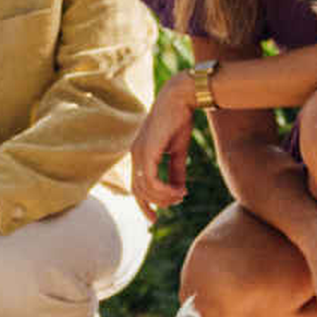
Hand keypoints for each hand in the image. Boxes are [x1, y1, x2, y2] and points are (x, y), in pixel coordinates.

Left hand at [132, 72, 202, 209]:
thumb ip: (176, 172)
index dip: (144, 204)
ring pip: (145, 188)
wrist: (180, 98)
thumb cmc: (179, 121)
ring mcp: (139, 153)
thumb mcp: (178, 151)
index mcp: (140, 154)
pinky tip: (178, 190)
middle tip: (177, 201)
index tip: (155, 218)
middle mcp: (135, 155)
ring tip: (181, 195)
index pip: (136, 186)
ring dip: (164, 197)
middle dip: (156, 203)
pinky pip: (151, 181)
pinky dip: (164, 190)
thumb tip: (179, 192)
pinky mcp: (147, 151)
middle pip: (138, 191)